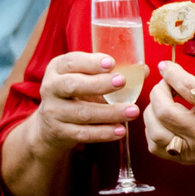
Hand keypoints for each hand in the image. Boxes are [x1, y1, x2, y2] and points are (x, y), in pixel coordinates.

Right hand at [14, 52, 136, 158]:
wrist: (50, 126)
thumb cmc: (76, 94)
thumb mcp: (85, 78)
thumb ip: (111, 72)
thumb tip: (144, 70)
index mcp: (57, 68)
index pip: (71, 61)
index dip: (91, 62)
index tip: (112, 63)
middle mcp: (51, 88)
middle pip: (72, 85)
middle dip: (99, 84)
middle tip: (122, 82)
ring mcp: (53, 112)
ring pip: (82, 113)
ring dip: (110, 113)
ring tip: (133, 111)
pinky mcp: (59, 133)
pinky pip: (83, 133)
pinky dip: (103, 133)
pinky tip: (121, 130)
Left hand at [143, 63, 194, 171]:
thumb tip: (172, 76)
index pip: (187, 87)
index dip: (172, 73)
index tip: (165, 66)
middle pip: (165, 112)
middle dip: (158, 93)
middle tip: (164, 86)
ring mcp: (193, 148)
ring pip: (156, 132)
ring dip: (152, 113)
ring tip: (160, 104)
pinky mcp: (186, 158)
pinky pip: (157, 147)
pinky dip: (153, 131)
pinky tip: (160, 122)